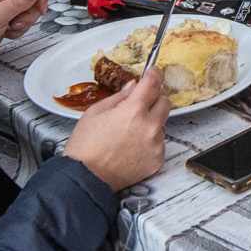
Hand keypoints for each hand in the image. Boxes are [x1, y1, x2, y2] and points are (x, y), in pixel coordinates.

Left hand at [0, 0, 48, 65]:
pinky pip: (25, 22)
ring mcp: (8, 6)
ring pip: (31, 11)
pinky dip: (18, 30)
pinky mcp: (10, 18)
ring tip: (7, 27)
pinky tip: (5, 32)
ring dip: (23, 23)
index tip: (38, 8)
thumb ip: (19, 2)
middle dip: (29, 12)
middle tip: (15, 20)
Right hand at [64, 63, 168, 190]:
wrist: (86, 178)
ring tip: (128, 134)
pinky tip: (131, 148)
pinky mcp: (157, 160)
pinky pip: (159, 143)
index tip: (154, 72)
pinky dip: (149, 142)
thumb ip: (118, 97)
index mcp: (133, 110)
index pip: (152, 84)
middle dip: (153, 100)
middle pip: (164, 103)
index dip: (154, 74)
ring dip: (150, 123)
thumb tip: (133, 87)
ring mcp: (156, 144)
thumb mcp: (95, 112)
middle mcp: (149, 126)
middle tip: (137, 107)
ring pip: (161, 124)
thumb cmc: (86, 147)